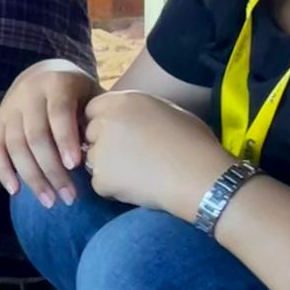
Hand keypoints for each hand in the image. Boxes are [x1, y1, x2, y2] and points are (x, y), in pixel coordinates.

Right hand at [0, 60, 101, 206]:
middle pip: (36, 135)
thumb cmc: (78, 93)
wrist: (45, 73)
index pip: (58, 112)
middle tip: (69, 197)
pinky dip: (3, 171)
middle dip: (52, 169)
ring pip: (15, 146)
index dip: (65, 139)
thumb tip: (99, 154)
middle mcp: (28, 93)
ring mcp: (9, 108)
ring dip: (32, 177)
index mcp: (56, 83)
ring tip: (49, 202)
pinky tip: (16, 191)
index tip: (76, 166)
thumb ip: (95, 119)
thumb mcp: (91, 95)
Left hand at [82, 92, 232, 218]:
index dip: (105, 122)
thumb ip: (138, 110)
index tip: (121, 134)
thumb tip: (129, 116)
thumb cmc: (193, 143)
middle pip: (90, 134)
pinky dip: (114, 188)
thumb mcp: (167, 110)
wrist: (199, 176)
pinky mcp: (101, 178)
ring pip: (93, 160)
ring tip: (141, 172)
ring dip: (109, 167)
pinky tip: (140, 186)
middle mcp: (105, 122)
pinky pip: (101, 184)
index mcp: (122, 101)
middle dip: (104, 145)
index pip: (93, 109)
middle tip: (132, 157)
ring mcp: (100, 151)